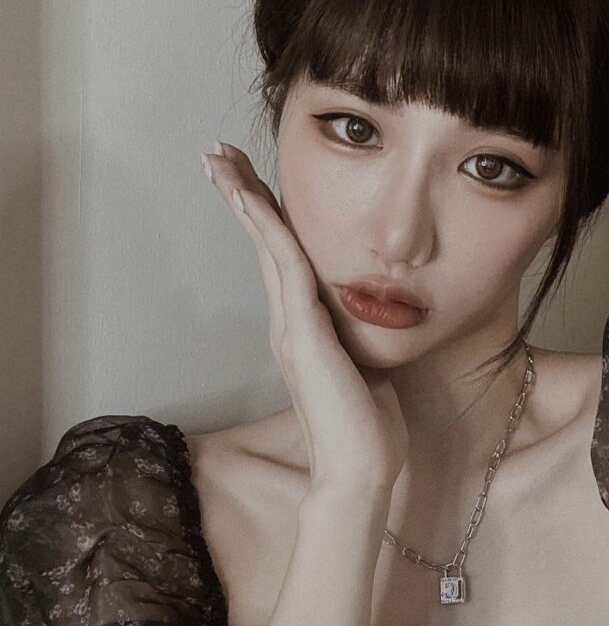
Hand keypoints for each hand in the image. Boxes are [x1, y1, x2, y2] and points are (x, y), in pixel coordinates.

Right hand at [201, 142, 408, 494]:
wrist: (360, 472)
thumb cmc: (367, 426)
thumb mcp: (367, 365)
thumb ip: (359, 334)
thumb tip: (373, 310)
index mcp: (304, 327)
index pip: (281, 258)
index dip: (266, 216)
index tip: (251, 178)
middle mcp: (289, 322)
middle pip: (263, 244)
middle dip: (241, 195)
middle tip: (217, 154)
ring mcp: (290, 328)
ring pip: (266, 248)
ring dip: (244, 200)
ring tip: (219, 161)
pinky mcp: (303, 335)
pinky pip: (285, 268)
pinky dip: (268, 229)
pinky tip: (254, 197)